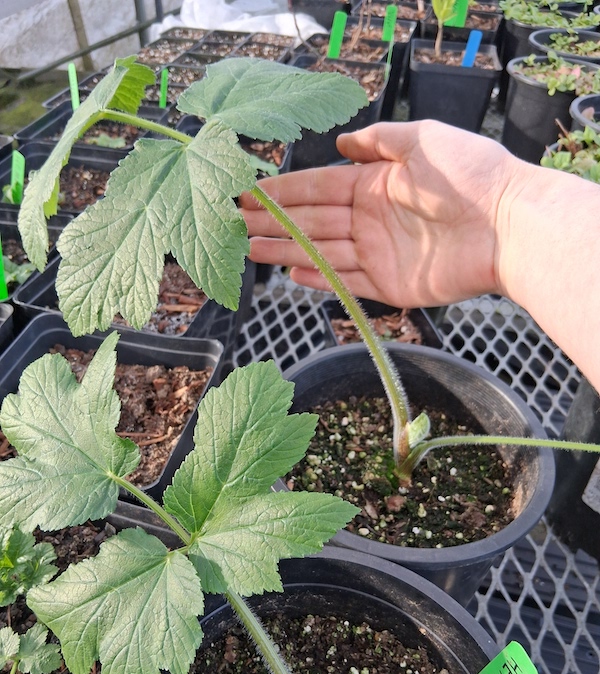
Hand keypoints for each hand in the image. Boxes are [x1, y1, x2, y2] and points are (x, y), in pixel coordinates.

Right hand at [239, 120, 526, 307]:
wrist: (509, 224)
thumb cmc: (470, 174)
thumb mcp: (422, 139)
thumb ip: (380, 140)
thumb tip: (343, 143)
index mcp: (376, 184)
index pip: (318, 187)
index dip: (284, 190)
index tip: (250, 192)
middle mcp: (372, 219)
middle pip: (312, 222)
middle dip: (274, 223)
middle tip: (236, 225)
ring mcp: (380, 254)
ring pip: (322, 253)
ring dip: (285, 252)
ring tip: (250, 249)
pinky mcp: (392, 286)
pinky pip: (348, 283)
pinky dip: (320, 280)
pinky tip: (293, 275)